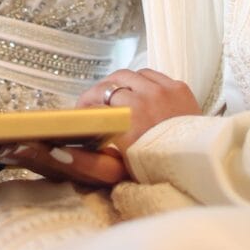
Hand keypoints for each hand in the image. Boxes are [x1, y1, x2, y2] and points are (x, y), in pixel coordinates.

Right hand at [5, 69, 202, 189]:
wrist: (201, 170)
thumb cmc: (155, 175)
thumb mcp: (114, 173)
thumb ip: (81, 162)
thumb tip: (48, 149)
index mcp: (125, 117)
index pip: (94, 99)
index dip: (84, 107)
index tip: (80, 117)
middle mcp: (143, 97)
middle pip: (111, 83)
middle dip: (100, 95)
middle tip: (97, 111)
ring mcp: (163, 89)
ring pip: (131, 75)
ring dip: (121, 86)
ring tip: (119, 102)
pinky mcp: (180, 87)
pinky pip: (153, 75)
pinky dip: (143, 83)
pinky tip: (143, 98)